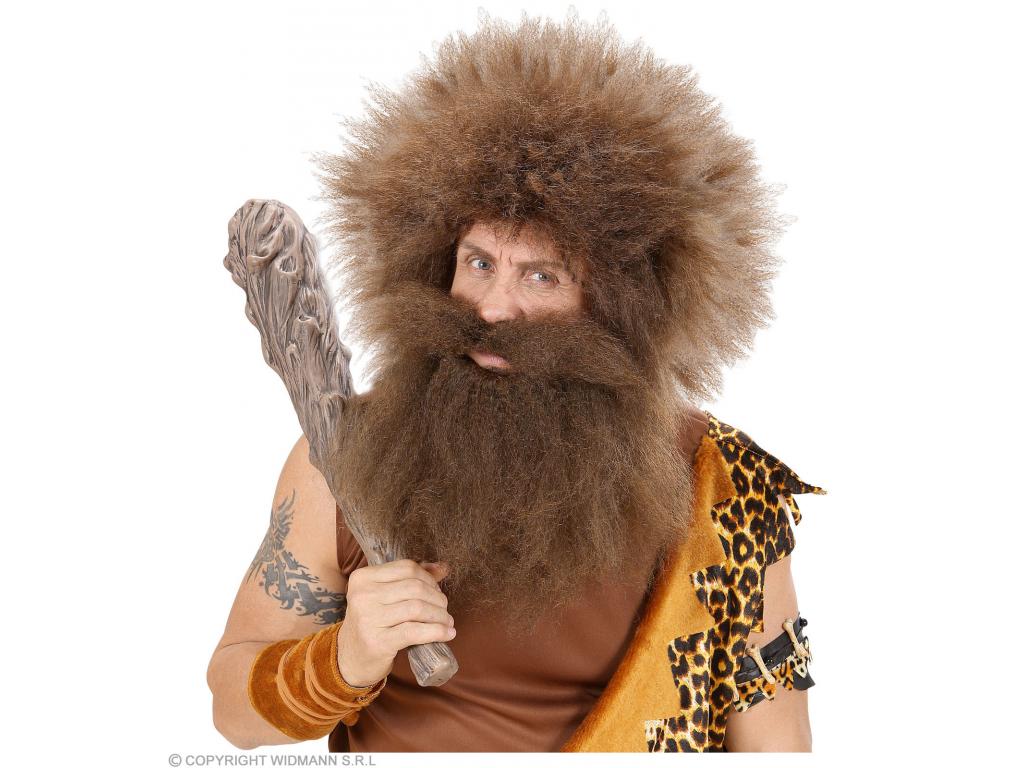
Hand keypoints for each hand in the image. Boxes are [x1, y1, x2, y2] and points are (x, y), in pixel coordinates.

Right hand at [336, 559, 453, 687]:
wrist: (350, 659)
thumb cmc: (372, 623)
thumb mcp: (382, 596)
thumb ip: (409, 579)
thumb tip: (443, 567)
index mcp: (362, 578)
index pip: (407, 568)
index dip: (428, 578)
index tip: (437, 591)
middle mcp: (362, 595)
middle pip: (415, 588)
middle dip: (437, 598)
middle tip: (444, 609)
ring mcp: (368, 619)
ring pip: (418, 608)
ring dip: (439, 615)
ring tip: (447, 622)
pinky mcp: (378, 642)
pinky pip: (415, 632)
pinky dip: (437, 631)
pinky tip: (447, 634)